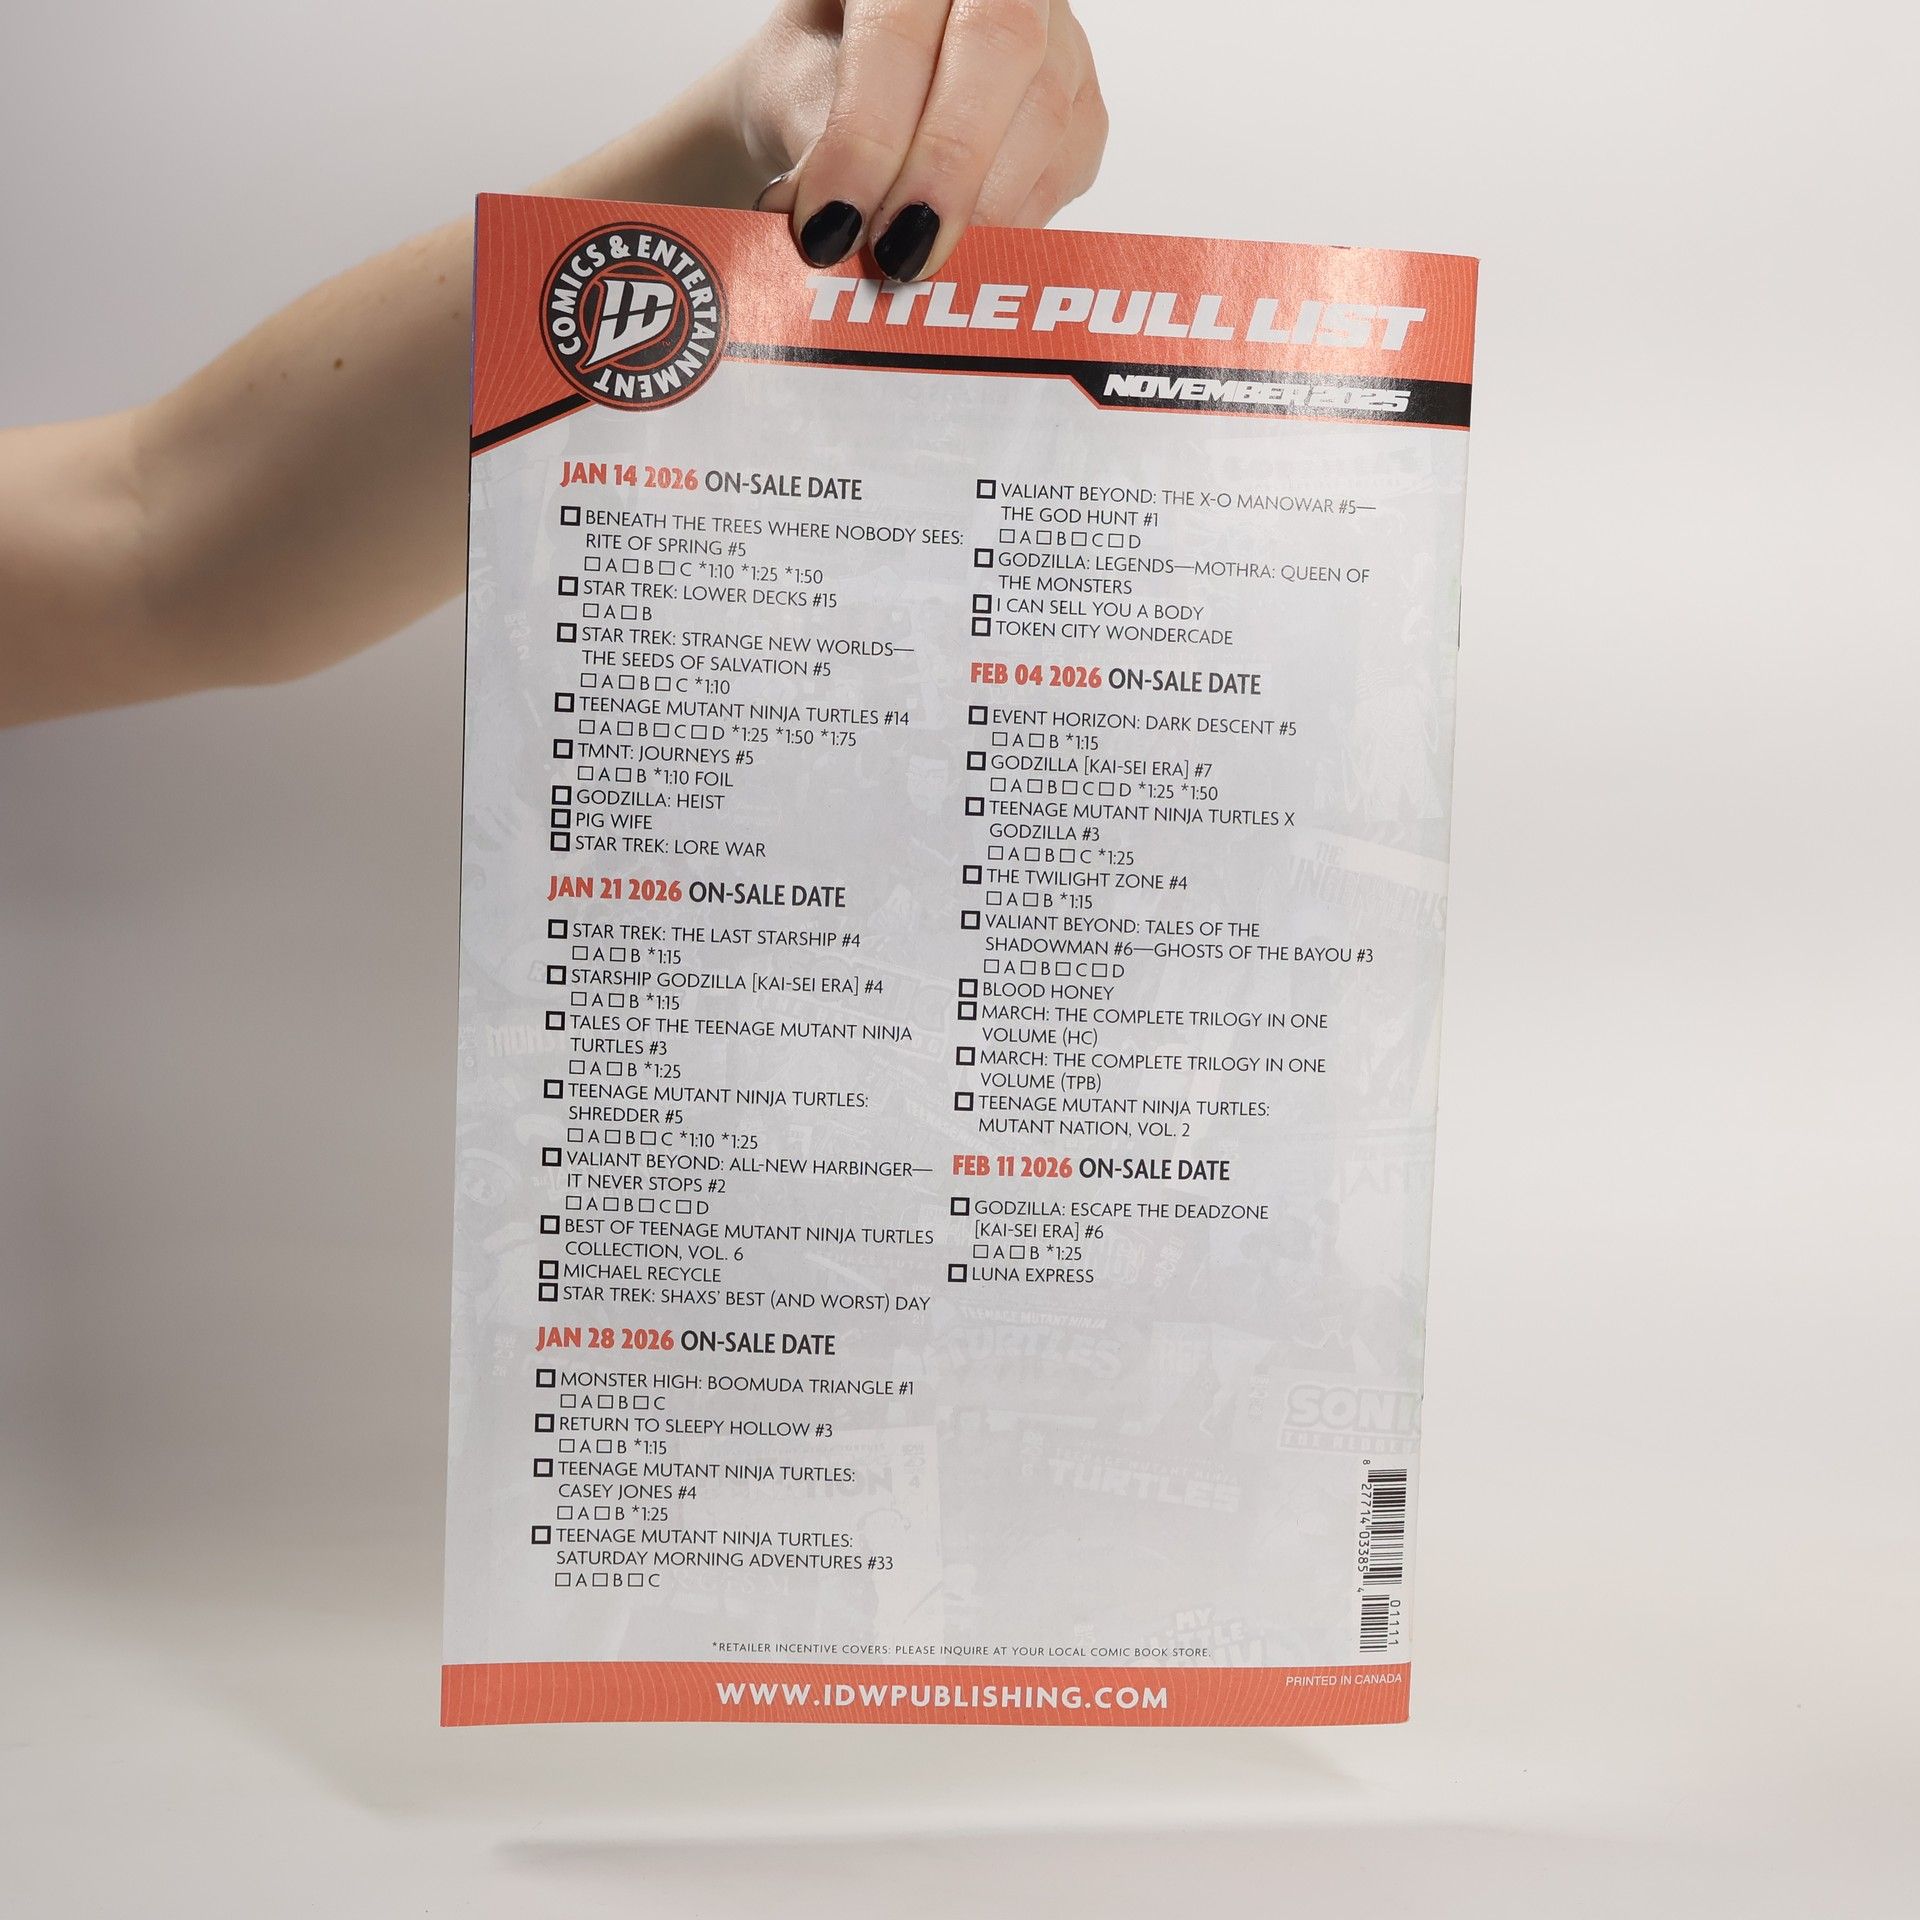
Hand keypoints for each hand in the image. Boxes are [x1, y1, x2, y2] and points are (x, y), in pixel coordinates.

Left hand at [732, 0, 1107, 280]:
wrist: (844, 84)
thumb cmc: (816, 77)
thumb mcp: (788, 93)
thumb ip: (814, 145)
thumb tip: (838, 228)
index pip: (902, 32)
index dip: (869, 137)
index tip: (833, 227)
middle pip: (1001, 49)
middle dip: (946, 171)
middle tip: (897, 256)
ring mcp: (1056, 35)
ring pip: (1047, 115)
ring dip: (978, 213)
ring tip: (913, 265)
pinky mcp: (1081, 108)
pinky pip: (1064, 172)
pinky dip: (1009, 228)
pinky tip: (958, 254)